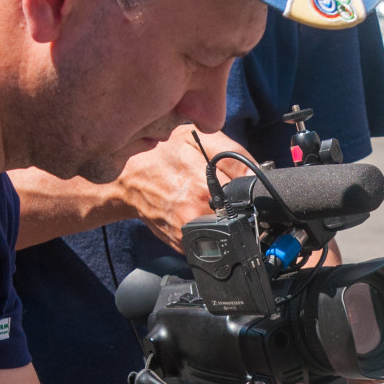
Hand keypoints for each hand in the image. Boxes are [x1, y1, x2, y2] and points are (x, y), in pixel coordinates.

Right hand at [114, 125, 250, 249]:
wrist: (127, 180)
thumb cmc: (159, 154)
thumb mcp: (197, 138)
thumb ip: (232, 154)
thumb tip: (256, 175)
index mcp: (205, 185)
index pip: (248, 194)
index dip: (248, 188)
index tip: (240, 184)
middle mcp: (198, 212)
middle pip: (239, 215)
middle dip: (236, 203)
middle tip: (218, 190)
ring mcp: (189, 232)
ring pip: (226, 230)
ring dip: (222, 217)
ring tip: (204, 199)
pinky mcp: (182, 245)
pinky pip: (209, 240)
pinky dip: (209, 228)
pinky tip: (195, 211)